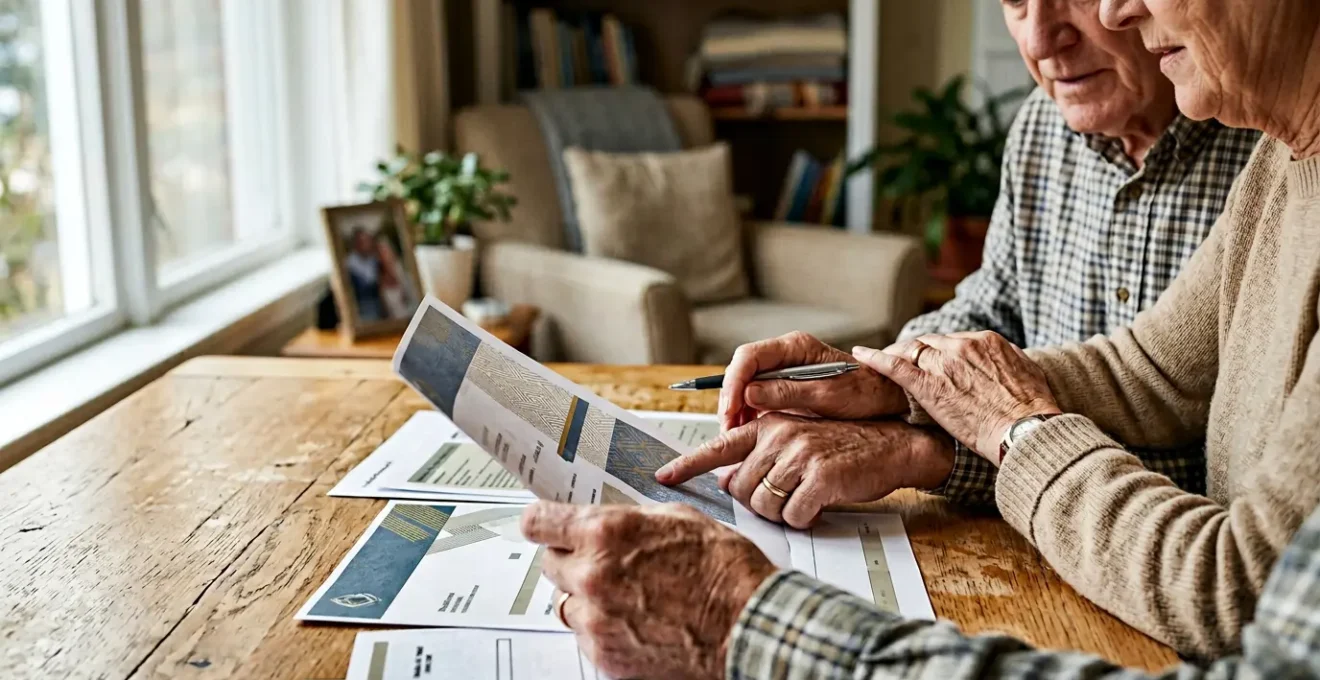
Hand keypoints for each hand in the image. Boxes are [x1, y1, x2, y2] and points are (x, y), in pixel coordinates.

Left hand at [521, 502, 775, 679]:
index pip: (539, 522)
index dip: (542, 522)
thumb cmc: (725, 572)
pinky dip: (604, 630)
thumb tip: (610, 519)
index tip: (545, 526)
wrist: (749, 626)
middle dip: (573, 560)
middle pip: (550, 564)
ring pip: (566, 604)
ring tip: (628, 597)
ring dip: (587, 598)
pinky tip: (637, 622)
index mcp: (605, 533)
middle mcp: (592, 575)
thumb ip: (632, 520)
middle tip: (605, 563)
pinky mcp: (606, 656)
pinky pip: (586, 637)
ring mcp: (596, 620)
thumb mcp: (679, 520)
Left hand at [656, 415, 954, 527]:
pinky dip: (803, 520)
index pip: (718, 448)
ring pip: (763, 506)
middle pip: (740, 489)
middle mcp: (779, 435)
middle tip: (782, 501)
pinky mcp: (820, 478)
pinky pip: (793, 516)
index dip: (688, 465)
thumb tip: (727, 481)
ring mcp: (799, 455)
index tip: (662, 476)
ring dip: (780, 514)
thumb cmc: (844, 447)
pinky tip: (818, 507)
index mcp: (769, 425)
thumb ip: (761, 457)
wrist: (894, 445)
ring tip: (801, 501)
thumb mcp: (798, 441)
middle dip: (757, 504)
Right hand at [719, 331, 907, 430]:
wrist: (886, 398)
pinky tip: (751, 431)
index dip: (733, 383)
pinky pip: (758, 396)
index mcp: (795, 346)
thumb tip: (749, 394)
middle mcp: (786, 354)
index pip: (748, 357)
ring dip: (738, 408)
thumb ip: (787, 392)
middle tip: (729, 427)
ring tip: (737, 433)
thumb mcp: (825, 396)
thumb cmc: (864, 393)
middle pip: (743, 370)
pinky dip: (750, 414)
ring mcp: (785, 370)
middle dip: (731, 398)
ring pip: (747, 384)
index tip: (731, 409)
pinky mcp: (787, 386)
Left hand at [854, 331, 1060, 461]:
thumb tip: (1002, 363)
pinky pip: (896, 366)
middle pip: (929, 343)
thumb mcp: (1027, 372)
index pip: (952, 341)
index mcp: (986, 341)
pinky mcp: (929, 385)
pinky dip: (875, 358)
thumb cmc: (1033, 410)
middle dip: (914, 351)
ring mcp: (944, 363)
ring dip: (897, 355)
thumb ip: (1008, 362)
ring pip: (911, 351)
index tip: (932, 360)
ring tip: (880, 360)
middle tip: (901, 358)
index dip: (939, 351)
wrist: (1025, 430)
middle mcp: (962, 346)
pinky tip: (861, 355)